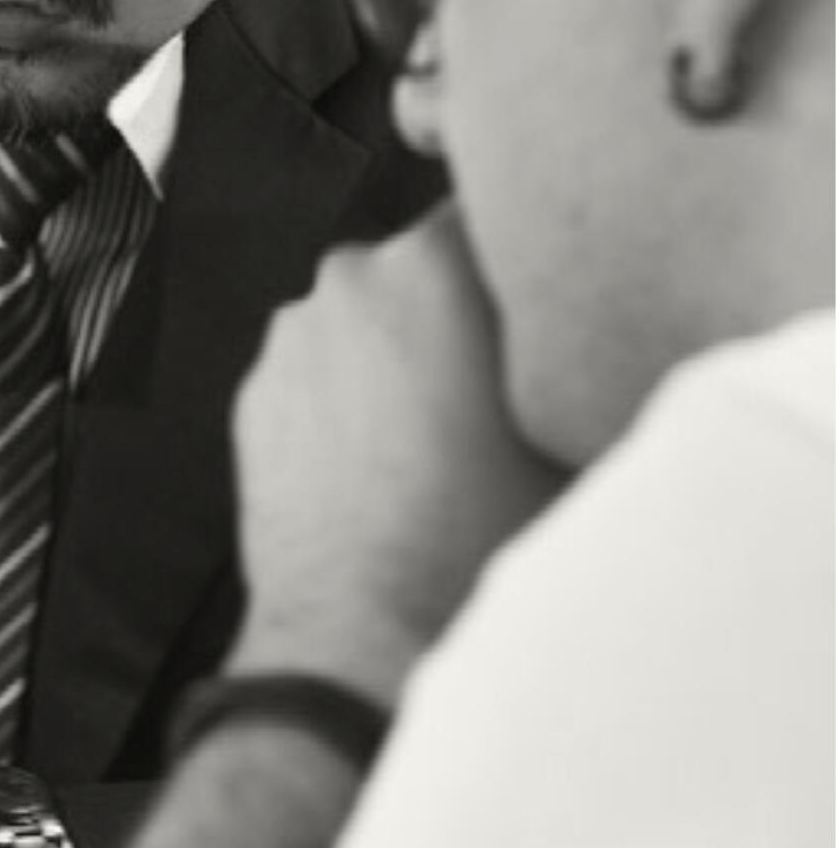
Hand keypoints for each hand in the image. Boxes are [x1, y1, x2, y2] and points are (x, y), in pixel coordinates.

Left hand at [229, 204, 567, 696]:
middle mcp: (349, 282)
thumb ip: (579, 349)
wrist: (361, 637)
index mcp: (433, 266)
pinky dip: (344, 397)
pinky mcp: (253, 393)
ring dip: (396, 353)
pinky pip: (317, 370)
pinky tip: (379, 461)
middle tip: (495, 384)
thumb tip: (595, 321)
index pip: (488, 210)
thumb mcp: (576, 436)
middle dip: (456, 309)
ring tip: (433, 439)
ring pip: (365, 318)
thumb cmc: (474, 542)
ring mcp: (289, 338)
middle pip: (422, 264)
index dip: (522, 256)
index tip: (540, 299)